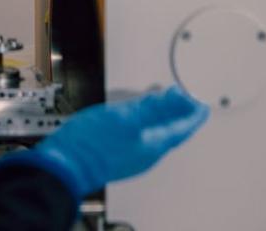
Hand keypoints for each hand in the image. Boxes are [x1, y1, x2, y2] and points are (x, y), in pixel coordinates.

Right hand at [0, 85, 208, 198]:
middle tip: (184, 100)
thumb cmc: (92, 145)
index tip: (201, 104)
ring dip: (161, 118)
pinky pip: (139, 137)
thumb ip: (152, 107)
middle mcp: (145, 153)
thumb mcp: (126, 118)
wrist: (63, 167)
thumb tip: (177, 97)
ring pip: (154, 134)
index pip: (182, 128)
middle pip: (170, 132)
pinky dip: (144, 123)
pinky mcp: (115, 154)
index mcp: (152, 144)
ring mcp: (130, 156)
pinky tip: (134, 117)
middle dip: (179, 114)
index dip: (193, 114)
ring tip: (161, 103)